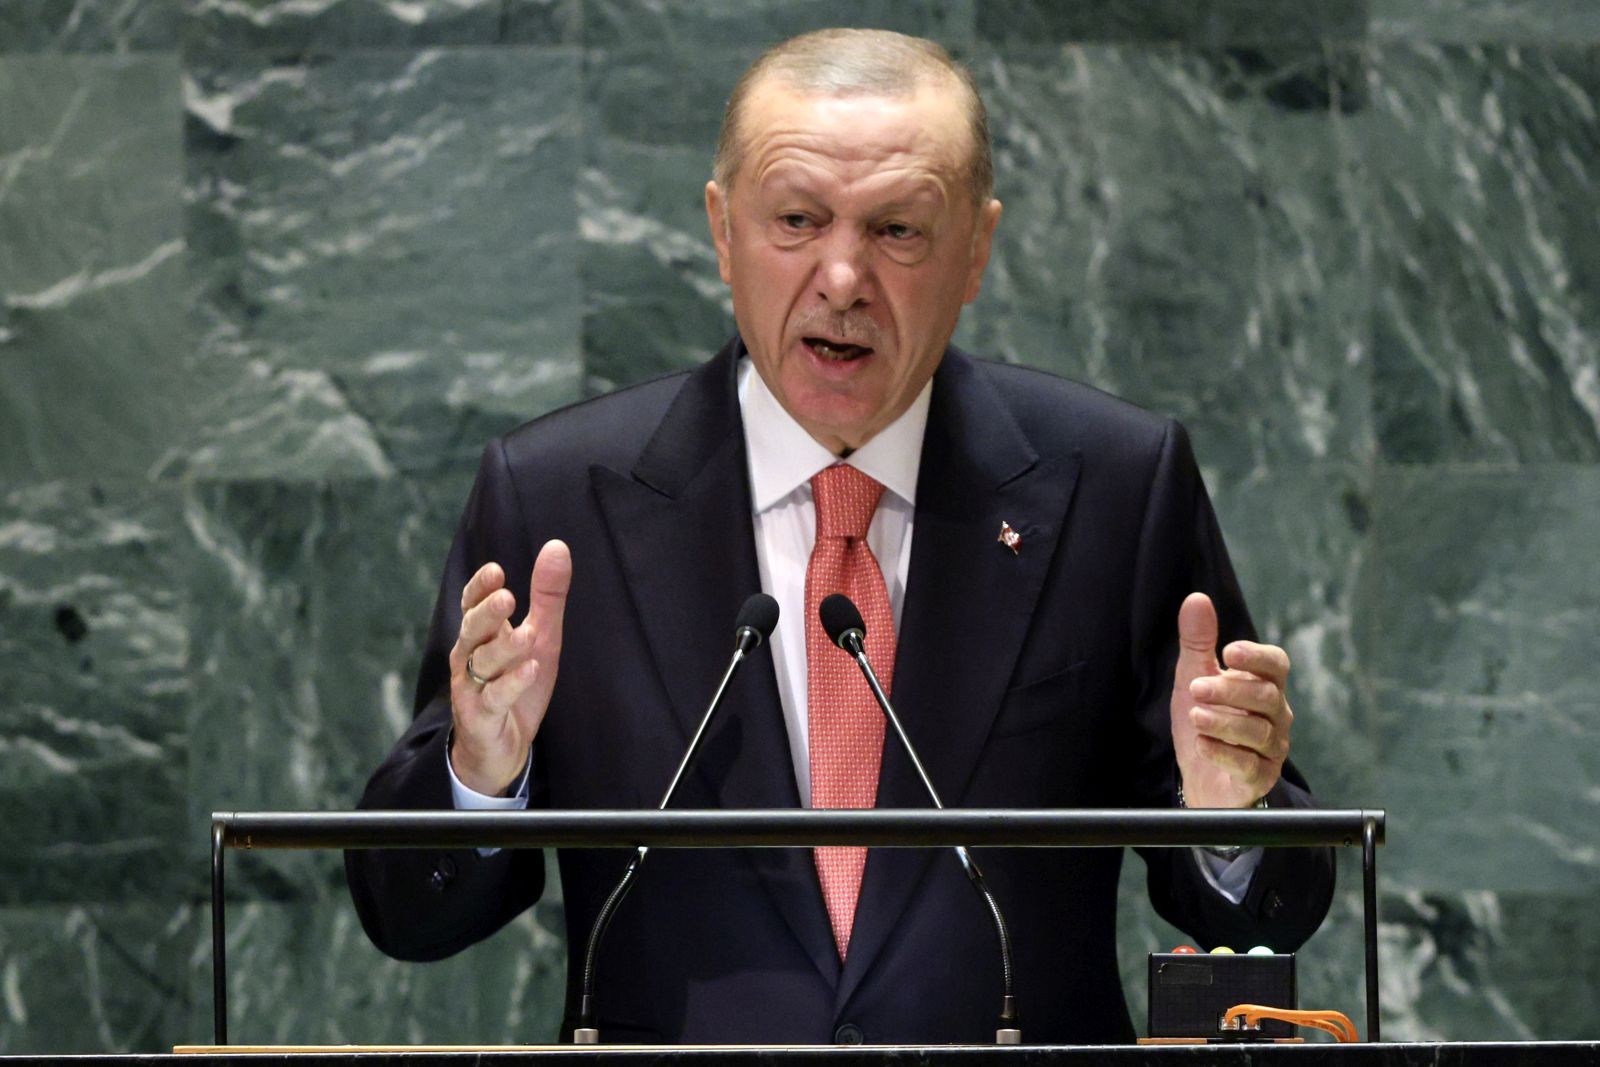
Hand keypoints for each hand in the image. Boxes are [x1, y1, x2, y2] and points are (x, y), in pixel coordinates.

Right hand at [448, 539, 571, 795]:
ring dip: (504, 649)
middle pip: (472, 630)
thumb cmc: (516, 684)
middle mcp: (469, 658)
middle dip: (486, 614)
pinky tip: (531, 670)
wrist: (500, 747)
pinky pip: (494, 699)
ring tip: (526, 636)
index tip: (495, 570)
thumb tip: (557, 546)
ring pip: (481, 664)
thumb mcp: (539, 637)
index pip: (473, 605)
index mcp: (481, 635)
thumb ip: (546, 597)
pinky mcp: (482, 718)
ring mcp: (472, 688)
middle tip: (505, 597)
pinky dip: (512, 685)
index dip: (480, 588)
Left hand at [1169, 592, 1291, 808]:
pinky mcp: (1259, 777)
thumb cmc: (1203, 720)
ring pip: (1259, 732)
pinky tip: (1202, 744)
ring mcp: (1270, 748)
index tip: (1229, 651)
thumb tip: (1196, 598)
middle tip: (1196, 687)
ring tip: (1195, 716)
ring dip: (1225, 722)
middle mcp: (1275, 715)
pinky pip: (1249, 766)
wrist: (1200, 777)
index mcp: (1263, 685)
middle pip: (1267, 697)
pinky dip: (1224, 754)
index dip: (1257, 656)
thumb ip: (1197, 642)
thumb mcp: (1193, 677)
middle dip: (1230, 690)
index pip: (1276, 665)